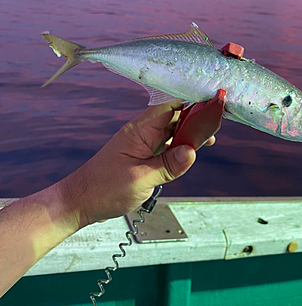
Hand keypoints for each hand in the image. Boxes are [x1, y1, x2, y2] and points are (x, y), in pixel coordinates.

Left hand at [60, 100, 214, 227]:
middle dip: (195, 119)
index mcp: (140, 130)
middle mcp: (142, 133)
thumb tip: (192, 151)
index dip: (191, 103)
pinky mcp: (143, 157)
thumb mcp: (140, 179)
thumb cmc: (104, 189)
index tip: (212, 103)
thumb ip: (168, 165)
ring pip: (171, 133)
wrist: (81, 202)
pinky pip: (166, 147)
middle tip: (217, 124)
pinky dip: (180, 148)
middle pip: (174, 118)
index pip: (170, 108)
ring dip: (189, 135)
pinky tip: (192, 152)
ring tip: (210, 138)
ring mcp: (143, 145)